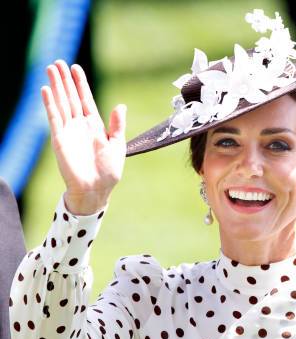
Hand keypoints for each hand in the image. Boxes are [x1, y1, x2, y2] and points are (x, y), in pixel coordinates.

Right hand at [41, 60, 126, 214]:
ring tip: (51, 68)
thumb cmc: (108, 172)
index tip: (75, 68)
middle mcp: (80, 126)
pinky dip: (50, 104)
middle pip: (70, 98)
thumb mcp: (117, 145)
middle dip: (65, 80)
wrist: (96, 190)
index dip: (80, 84)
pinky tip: (46, 90)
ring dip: (56, 87)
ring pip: (61, 104)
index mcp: (94, 126)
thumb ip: (117, 126)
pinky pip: (54, 118)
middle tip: (59, 62)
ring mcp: (69, 132)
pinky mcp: (59, 139)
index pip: (85, 100)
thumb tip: (121, 106)